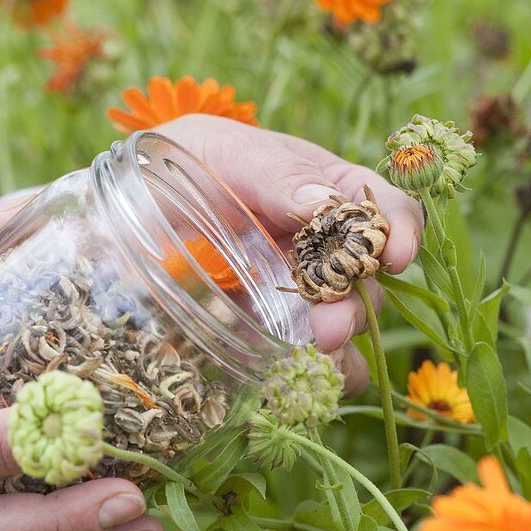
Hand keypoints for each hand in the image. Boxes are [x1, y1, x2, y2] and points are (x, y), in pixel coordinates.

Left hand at [158, 115, 424, 394]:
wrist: (130, 203)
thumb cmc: (182, 159)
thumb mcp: (224, 150)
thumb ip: (275, 172)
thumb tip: (323, 205)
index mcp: (327, 190)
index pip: (386, 209)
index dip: (399, 231)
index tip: (394, 257)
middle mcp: (324, 244)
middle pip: (368, 277)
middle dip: (358, 302)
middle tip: (331, 326)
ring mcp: (300, 289)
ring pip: (348, 322)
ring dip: (341, 341)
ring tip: (316, 353)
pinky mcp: (271, 328)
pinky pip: (314, 359)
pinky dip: (321, 374)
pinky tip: (305, 380)